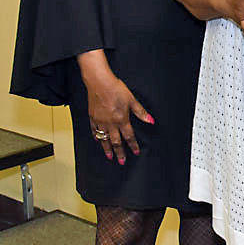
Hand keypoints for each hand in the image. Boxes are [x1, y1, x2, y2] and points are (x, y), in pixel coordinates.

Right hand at [77, 50, 153, 164]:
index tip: (136, 152)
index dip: (133, 145)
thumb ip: (141, 112)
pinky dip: (97, 137)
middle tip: (122, 162)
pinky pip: (94, 131)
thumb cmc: (116, 89)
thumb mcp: (132, 100)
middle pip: (116, 141)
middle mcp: (110, 123)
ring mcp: (100, 121)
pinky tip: (98, 141)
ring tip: (110, 157)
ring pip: (104, 139)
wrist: (99, 82)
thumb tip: (151, 121)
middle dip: (120, 153)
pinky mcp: (92, 117)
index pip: (129, 136)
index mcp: (121, 119)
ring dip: (107, 149)